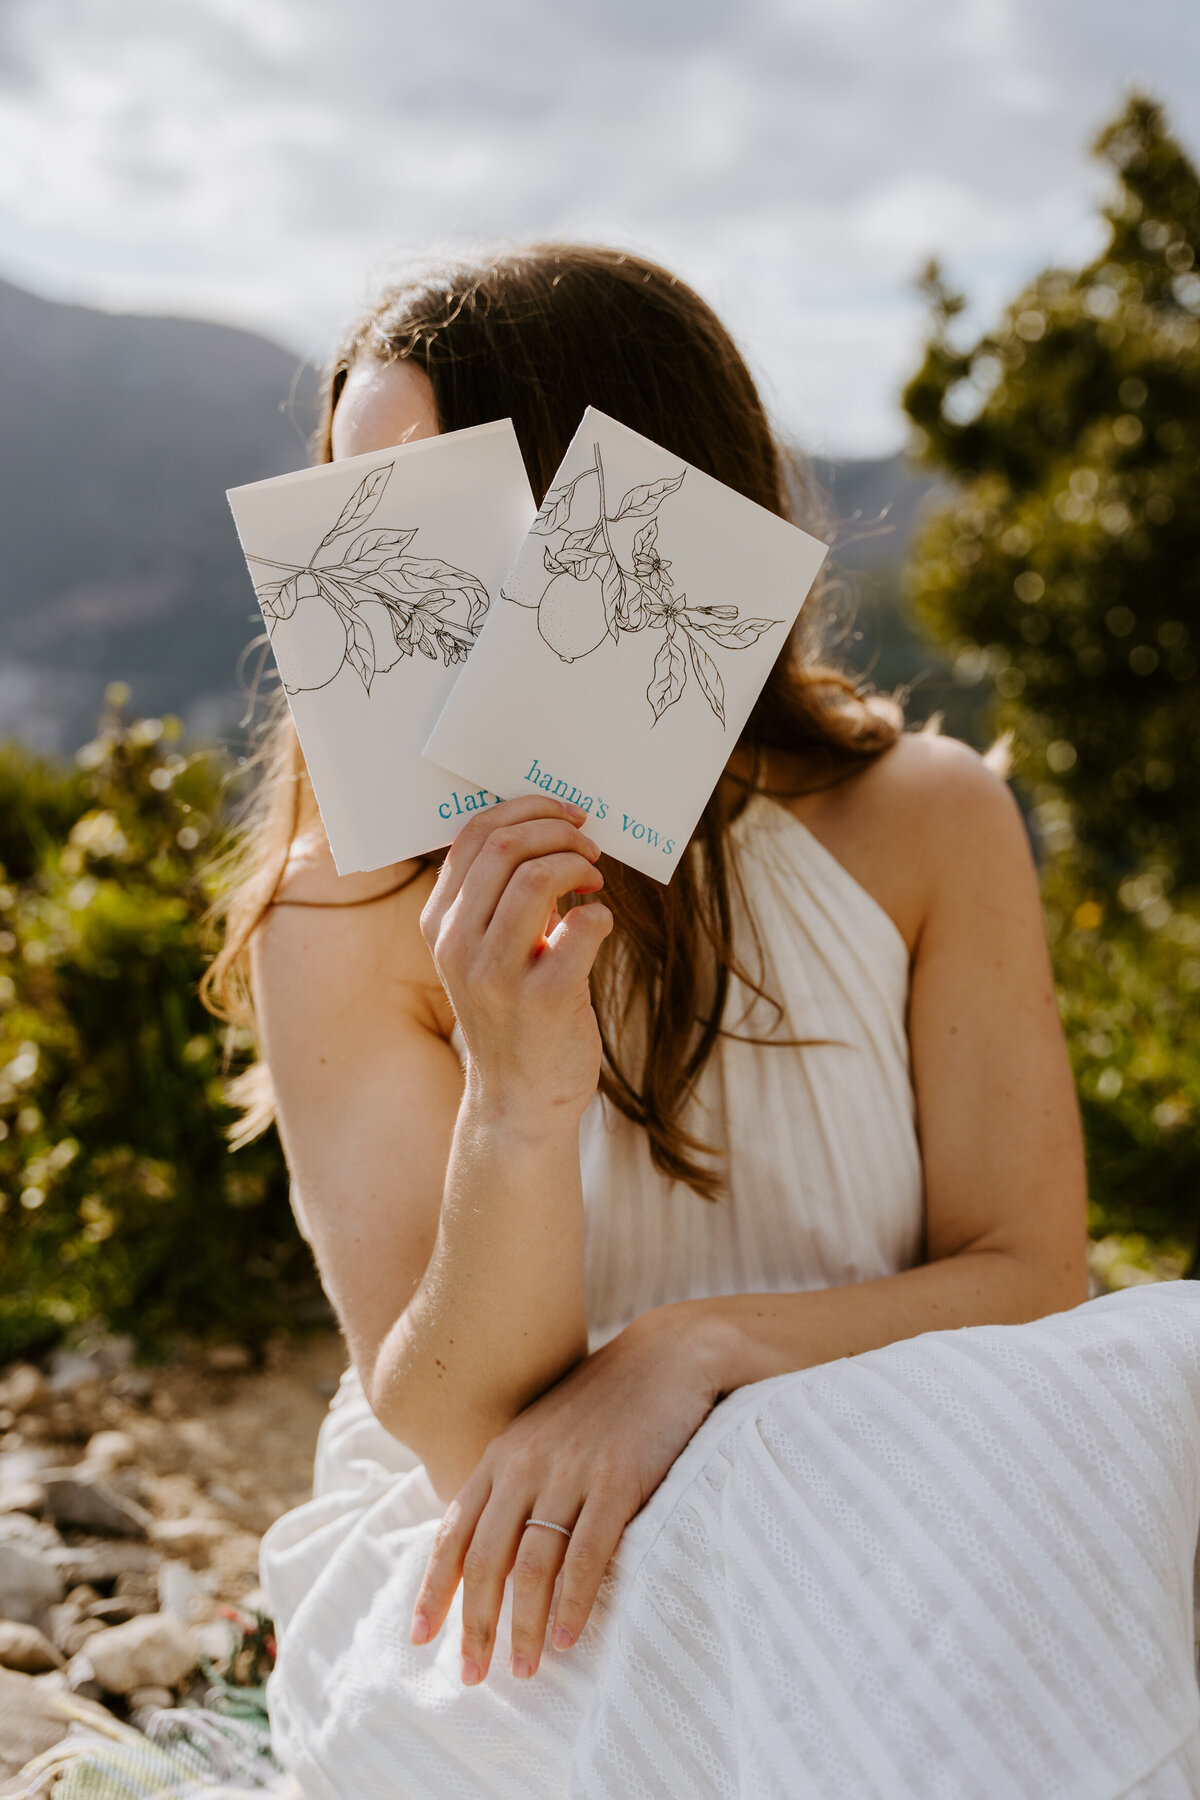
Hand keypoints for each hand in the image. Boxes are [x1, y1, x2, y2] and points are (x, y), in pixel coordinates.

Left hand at [409, 1307, 732, 1683]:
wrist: (667, 1356)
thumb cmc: (607, 1403)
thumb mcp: (546, 1433)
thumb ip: (517, 1480)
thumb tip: (495, 1548)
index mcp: (503, 1456)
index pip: (453, 1533)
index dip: (434, 1589)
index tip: (421, 1639)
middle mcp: (526, 1464)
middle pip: (484, 1558)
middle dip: (475, 1623)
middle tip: (475, 1676)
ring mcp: (571, 1471)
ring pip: (532, 1564)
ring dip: (524, 1625)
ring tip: (525, 1670)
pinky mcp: (618, 1480)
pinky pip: (587, 1552)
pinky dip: (573, 1601)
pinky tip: (568, 1637)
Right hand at [420, 796, 611, 1130]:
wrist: (520, 1100)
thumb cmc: (513, 1013)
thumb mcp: (485, 951)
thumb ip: (499, 898)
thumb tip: (547, 833)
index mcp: (439, 923)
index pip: (472, 836)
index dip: (526, 811)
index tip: (565, 817)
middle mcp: (457, 944)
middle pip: (503, 847)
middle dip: (557, 831)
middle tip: (588, 846)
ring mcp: (496, 974)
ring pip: (537, 878)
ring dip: (578, 865)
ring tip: (594, 881)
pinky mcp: (542, 1000)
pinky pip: (581, 929)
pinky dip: (599, 915)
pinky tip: (599, 926)